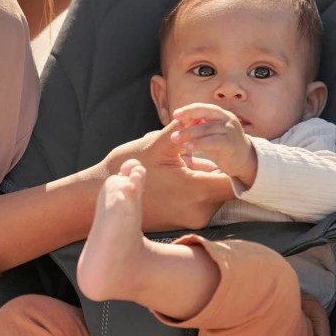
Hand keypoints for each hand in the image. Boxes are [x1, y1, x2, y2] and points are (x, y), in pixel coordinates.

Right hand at [103, 120, 233, 230]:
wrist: (100, 197)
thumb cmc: (126, 168)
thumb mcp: (157, 144)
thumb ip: (183, 127)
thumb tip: (200, 113)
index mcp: (196, 189)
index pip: (234, 180)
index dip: (232, 163)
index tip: (224, 150)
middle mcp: (199, 210)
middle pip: (226, 187)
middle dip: (218, 168)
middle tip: (200, 153)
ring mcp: (192, 218)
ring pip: (214, 195)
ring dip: (205, 178)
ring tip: (183, 164)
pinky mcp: (184, 222)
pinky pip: (201, 202)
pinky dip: (196, 189)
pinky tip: (176, 177)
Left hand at [171, 103, 256, 186]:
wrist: (245, 160)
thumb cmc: (222, 145)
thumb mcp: (210, 133)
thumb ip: (198, 126)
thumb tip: (178, 123)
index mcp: (220, 114)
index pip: (202, 107)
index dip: (188, 110)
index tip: (175, 114)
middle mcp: (226, 119)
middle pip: (204, 114)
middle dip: (186, 120)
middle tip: (172, 128)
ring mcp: (230, 130)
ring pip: (206, 128)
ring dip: (189, 133)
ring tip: (175, 139)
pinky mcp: (231, 143)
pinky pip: (212, 141)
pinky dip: (199, 144)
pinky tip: (188, 147)